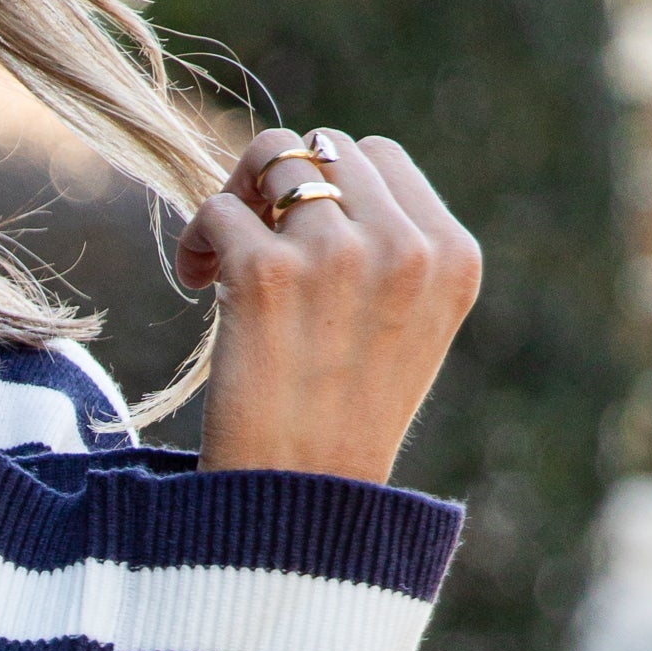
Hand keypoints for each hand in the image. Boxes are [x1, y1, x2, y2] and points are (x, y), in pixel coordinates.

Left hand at [175, 126, 479, 483]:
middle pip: (324, 148)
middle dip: (280, 185)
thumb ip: (391, 249)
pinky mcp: (266, 275)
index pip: (379, 157)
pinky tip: (199, 283)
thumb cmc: (342, 419)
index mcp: (452, 257)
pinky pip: (219, 207)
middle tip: (254, 245)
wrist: (300, 502)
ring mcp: (337, 256)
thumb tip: (319, 167)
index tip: (303, 240)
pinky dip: (199, 239)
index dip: (330, 187)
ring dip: (237, 198)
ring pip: (272, 157)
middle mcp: (405, 249)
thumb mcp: (407, 328)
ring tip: (220, 258)